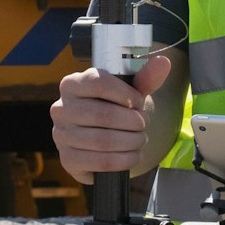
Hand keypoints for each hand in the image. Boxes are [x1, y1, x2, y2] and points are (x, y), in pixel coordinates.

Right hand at [49, 53, 172, 184]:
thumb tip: (163, 62)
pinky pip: (100, 162)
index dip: (125, 94)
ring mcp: (61, 135)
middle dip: (132, 121)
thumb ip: (146, 77)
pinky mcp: (68, 160)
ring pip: (103, 140)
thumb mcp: (130, 90)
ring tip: (141, 139)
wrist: (105, 134)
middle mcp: (61, 108)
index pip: (98, 83)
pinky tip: (133, 155)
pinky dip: (123, 160)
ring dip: (131, 142)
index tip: (138, 102)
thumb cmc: (116, 106)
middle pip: (103, 114)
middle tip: (144, 124)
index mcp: (72, 83)